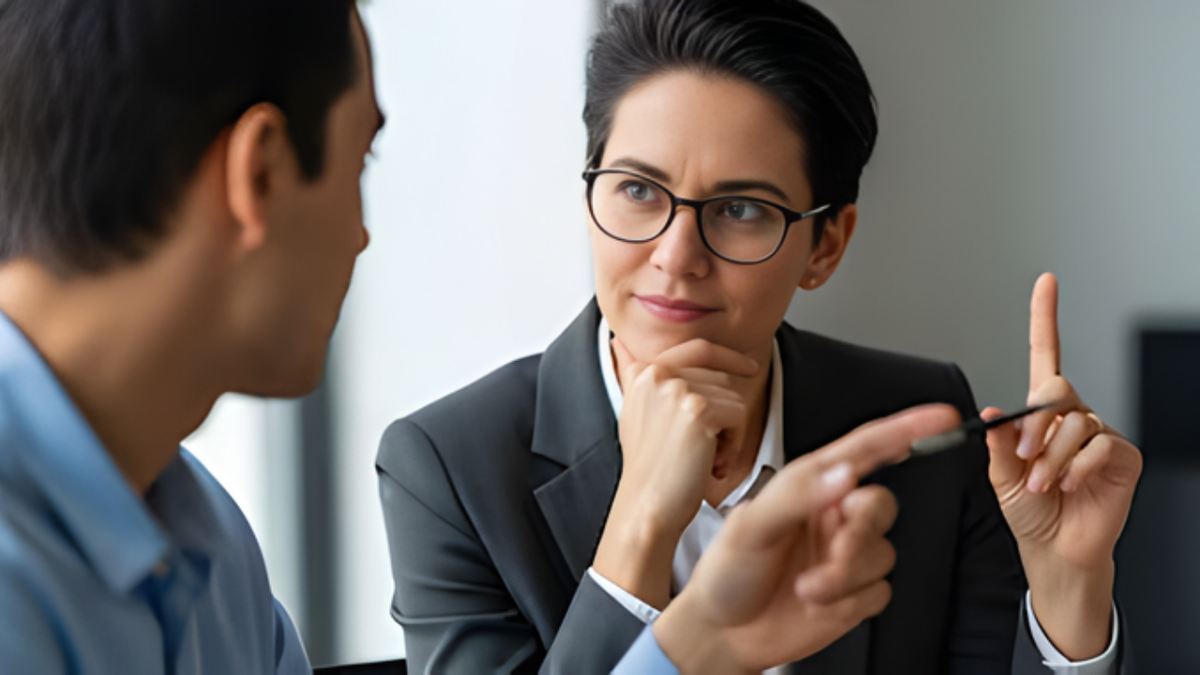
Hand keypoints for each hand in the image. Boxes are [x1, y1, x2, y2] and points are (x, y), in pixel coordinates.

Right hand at [594, 336, 759, 609]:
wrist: (646, 507)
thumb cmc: (649, 470)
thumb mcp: (638, 414)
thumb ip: (645, 381)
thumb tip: (620, 343)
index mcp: (642, 371)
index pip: (697, 348)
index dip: (727, 357)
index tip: (749, 368)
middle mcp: (656, 372)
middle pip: (720, 377)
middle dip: (722, 414)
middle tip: (700, 450)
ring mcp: (677, 388)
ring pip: (733, 398)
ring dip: (727, 433)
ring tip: (702, 459)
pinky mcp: (698, 409)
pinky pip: (739, 416)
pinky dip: (732, 445)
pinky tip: (709, 465)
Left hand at [652, 405, 961, 673]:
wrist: (724, 631)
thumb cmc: (728, 570)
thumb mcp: (750, 525)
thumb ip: (797, 495)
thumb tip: (843, 474)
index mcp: (810, 485)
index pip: (866, 448)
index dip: (906, 428)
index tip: (942, 417)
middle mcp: (833, 514)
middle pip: (881, 504)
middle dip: (860, 532)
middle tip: (832, 552)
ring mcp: (846, 553)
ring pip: (882, 553)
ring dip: (844, 576)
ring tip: (804, 587)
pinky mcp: (856, 592)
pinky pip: (880, 590)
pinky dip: (848, 601)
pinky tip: (816, 603)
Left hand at [985, 272, 1141, 658]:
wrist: (1054, 548)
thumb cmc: (1028, 510)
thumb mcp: (1000, 476)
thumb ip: (997, 443)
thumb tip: (994, 412)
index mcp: (1040, 414)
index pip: (1045, 355)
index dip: (1045, 317)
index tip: (1046, 283)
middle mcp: (1072, 416)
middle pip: (1057, 388)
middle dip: (1036, 422)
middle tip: (1024, 455)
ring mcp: (1099, 434)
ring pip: (1076, 422)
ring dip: (1052, 455)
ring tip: (1043, 483)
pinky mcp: (1121, 456)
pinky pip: (1100, 445)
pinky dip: (1078, 466)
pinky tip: (1069, 484)